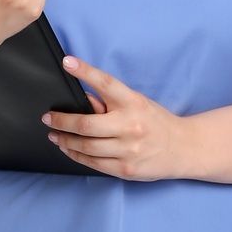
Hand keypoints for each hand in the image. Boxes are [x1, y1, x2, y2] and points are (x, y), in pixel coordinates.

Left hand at [42, 58, 194, 179]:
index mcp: (134, 103)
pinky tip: (67, 148)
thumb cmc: (156, 122)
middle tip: (48, 117)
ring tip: (54, 134)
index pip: (106, 83)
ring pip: (86, 146)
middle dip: (61, 120)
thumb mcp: (137, 103)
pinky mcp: (125, 169)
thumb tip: (82, 98)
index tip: (66, 62)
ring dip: (64, 139)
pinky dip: (75, 155)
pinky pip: (93, 163)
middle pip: (86, 124)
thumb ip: (110, 101)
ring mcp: (128, 150)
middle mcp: (130, 126)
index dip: (85, 71)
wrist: (183, 148)